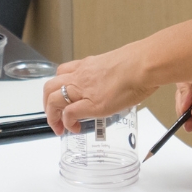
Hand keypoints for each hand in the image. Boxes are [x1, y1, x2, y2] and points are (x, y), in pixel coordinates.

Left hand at [43, 47, 157, 133]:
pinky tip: (74, 128)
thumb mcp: (119, 64)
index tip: (62, 98)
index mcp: (87, 65)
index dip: (58, 87)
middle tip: (54, 116)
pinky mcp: (91, 104)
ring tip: (59, 127)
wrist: (143, 65)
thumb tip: (121, 81)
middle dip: (47, 104)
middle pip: (50, 87)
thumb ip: (112, 74)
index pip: (62, 72)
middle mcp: (81, 76)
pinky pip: (69, 113)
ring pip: (53, 100)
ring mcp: (84, 90)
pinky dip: (67, 122)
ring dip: (52, 116)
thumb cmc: (139, 63)